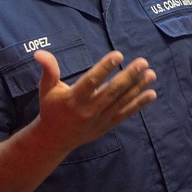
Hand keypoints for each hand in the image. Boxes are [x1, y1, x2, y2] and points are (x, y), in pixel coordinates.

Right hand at [29, 49, 156, 153]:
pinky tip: (151, 93)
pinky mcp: (108, 125)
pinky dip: (139, 104)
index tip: (118, 55)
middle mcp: (88, 110)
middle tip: (143, 62)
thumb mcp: (47, 89)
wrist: (55, 139)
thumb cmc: (51, 108)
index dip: (104, 68)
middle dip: (129, 76)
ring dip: (138, 88)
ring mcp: (100, 119)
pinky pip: (126, 114)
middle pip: (112, 91)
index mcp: (74, 99)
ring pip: (122, 102)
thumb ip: (48, 70)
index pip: (91, 81)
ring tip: (151, 74)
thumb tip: (39, 52)